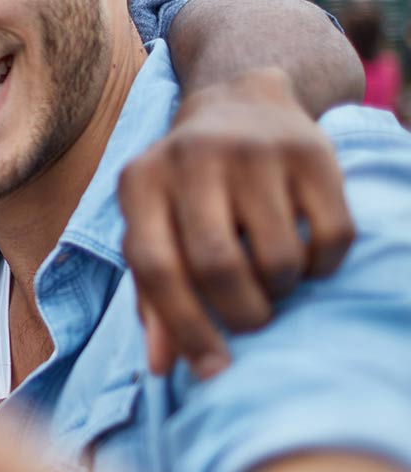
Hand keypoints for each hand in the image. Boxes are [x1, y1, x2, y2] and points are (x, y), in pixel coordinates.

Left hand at [118, 68, 353, 377]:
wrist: (241, 102)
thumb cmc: (188, 188)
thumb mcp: (155, 225)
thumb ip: (153, 292)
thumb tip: (162, 366)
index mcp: (141, 181)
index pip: (154, 265)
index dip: (182, 326)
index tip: (212, 369)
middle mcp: (192, 158)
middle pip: (217, 265)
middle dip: (240, 314)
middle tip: (251, 321)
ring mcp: (254, 149)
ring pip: (277, 258)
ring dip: (281, 290)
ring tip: (272, 281)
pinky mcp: (312, 151)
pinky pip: (330, 236)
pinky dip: (322, 267)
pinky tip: (307, 258)